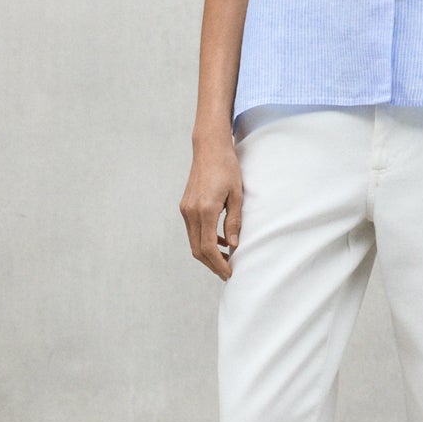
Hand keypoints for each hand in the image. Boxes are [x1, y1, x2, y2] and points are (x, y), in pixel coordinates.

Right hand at [179, 136, 241, 279]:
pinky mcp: (185, 206)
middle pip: (197, 249)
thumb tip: (232, 246)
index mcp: (205, 209)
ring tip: (225, 260)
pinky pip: (193, 230)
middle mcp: (191, 211)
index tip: (229, 273)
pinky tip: (219, 242)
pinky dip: (204, 241)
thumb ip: (234, 221)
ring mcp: (185, 209)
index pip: (208, 247)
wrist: (209, 149)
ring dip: (207, 254)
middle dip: (212, 264)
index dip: (218, 263)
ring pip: (193, 241)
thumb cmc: (227, 168)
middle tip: (227, 273)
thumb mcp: (237, 195)